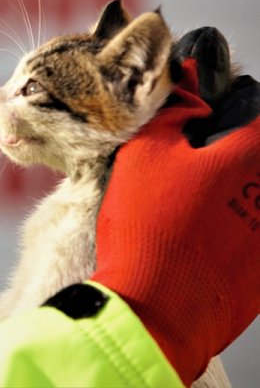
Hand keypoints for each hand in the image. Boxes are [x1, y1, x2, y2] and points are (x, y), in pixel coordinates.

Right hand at [91, 28, 259, 384]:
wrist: (156, 311)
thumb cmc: (149, 231)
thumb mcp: (145, 153)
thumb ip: (175, 109)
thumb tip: (191, 83)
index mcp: (252, 153)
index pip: (250, 99)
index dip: (218, 95)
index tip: (193, 105)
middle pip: (252, 145)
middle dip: (221, 141)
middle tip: (182, 154)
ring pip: (250, 184)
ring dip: (224, 180)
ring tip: (183, 198)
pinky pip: (249, 222)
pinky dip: (226, 218)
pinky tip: (192, 231)